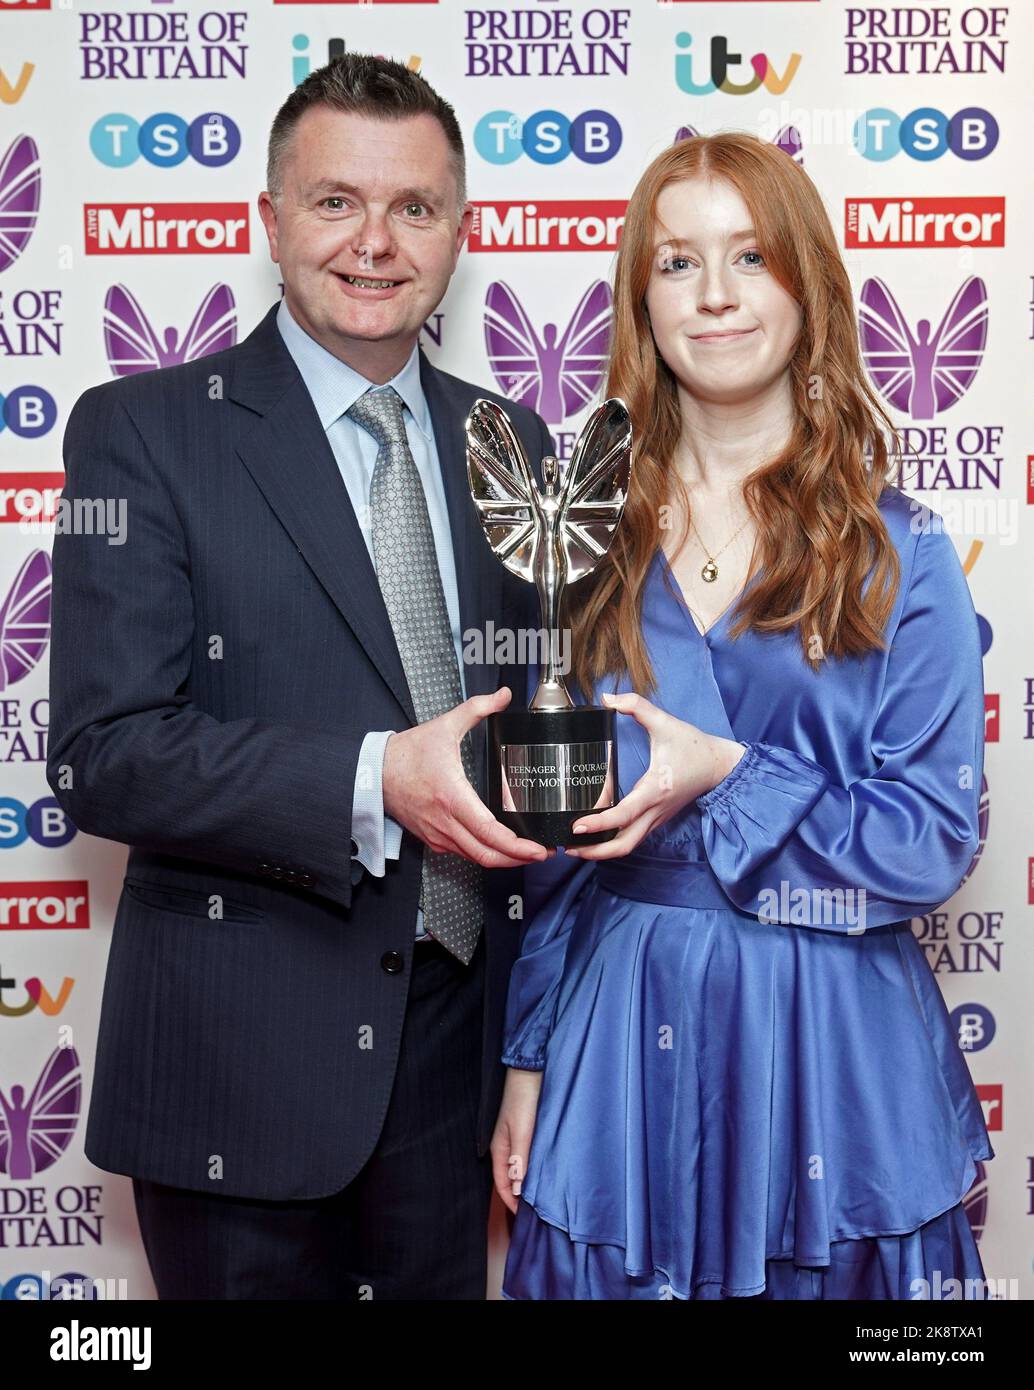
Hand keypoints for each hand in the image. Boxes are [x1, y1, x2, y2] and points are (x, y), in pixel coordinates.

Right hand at [382, 686, 552, 868]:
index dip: (516, 846)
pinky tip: (499, 848)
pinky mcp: (432, 839)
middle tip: (542, 854)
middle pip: (486, 855)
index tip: (537, 849)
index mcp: (451, 796)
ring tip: (527, 852)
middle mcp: (445, 821)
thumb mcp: (444, 726)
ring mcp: (438, 834)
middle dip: (518, 858)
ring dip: (503, 859)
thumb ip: (476, 708)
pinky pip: (463, 854)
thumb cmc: (407, 754)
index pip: (488, 832)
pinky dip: (484, 854)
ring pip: (475, 858)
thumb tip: (502, 696)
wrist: (374, 772)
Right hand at [491, 1067, 542, 1213]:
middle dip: (518, 1195)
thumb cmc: (523, 1096)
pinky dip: (532, 1167)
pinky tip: (544, 1170)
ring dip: (527, 1182)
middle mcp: (504, 1145)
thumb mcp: (522, 1129)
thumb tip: (517, 1187)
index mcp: (499, 1147)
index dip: (511, 1201)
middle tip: (535, 1211)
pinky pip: (526, 1155)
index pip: (502, 1183)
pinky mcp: (524, 1129)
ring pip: (519, 1167)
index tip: (524, 1217)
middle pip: (509, 1178)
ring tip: (541, 1196)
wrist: (530, 1068)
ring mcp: (514, 1137)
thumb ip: (519, 1158)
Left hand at [563, 691, 745, 860]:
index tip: (576, 826)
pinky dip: (614, 842)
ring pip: (629, 846)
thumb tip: (608, 698)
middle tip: (568, 847)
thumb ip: (637, 706)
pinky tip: (596, 835)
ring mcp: (658, 818)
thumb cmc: (693, 746)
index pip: (624, 815)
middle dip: (595, 851)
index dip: (598, 824)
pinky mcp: (658, 819)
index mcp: (655, 790)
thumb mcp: (665, 722)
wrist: (719, 765)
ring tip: (576, 846)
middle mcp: (656, 810)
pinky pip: (634, 838)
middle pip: (624, 845)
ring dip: (602, 850)